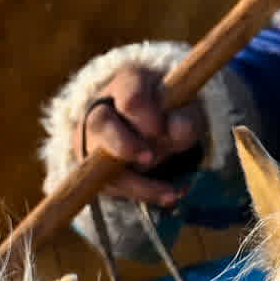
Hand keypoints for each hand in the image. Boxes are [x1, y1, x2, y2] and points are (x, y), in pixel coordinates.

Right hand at [75, 69, 200, 202]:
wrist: (156, 126)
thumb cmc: (171, 111)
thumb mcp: (185, 110)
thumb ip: (185, 117)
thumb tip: (178, 128)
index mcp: (127, 83)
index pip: (129, 95)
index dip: (143, 115)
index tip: (159, 129)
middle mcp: (102, 109)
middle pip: (100, 125)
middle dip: (123, 144)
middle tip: (148, 158)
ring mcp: (94, 141)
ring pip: (102, 163)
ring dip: (138, 181)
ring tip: (171, 192)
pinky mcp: (96, 168)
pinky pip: (113, 185)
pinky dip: (143, 193)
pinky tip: (169, 196)